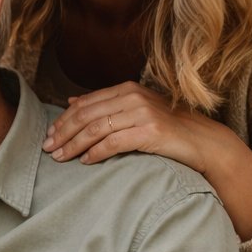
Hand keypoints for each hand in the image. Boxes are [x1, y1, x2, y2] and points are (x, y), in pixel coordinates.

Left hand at [44, 82, 233, 169]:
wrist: (204, 142)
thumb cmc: (167, 129)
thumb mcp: (135, 110)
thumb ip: (106, 105)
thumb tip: (71, 101)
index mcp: (127, 89)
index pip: (85, 103)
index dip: (63, 120)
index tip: (49, 135)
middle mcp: (134, 97)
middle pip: (86, 115)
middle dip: (63, 133)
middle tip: (47, 148)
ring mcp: (143, 113)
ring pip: (96, 129)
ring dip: (74, 145)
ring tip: (60, 158)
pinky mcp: (151, 132)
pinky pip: (114, 143)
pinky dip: (96, 153)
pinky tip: (85, 161)